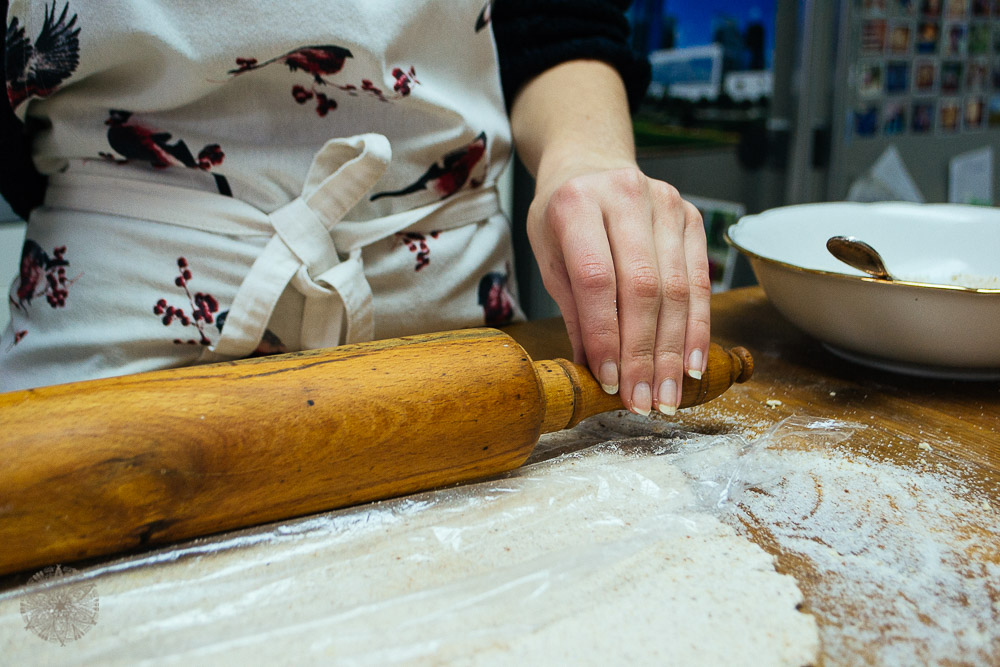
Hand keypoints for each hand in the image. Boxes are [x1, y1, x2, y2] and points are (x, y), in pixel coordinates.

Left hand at [526, 161, 711, 416]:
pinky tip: (691, 365)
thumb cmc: (562, 218)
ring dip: (673, 351)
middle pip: (642, 288)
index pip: (597, 279)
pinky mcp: (693, 218)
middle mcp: (626, 197)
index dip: (606, 335)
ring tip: (666, 395)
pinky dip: (697, 329)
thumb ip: (574, 311)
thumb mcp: (549, 257)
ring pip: (677, 290)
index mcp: (576, 203)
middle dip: (644, 353)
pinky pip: (700, 283)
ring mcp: (666, 204)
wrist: (592, 165)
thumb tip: (594, 373)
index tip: (610, 380)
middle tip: (642, 402)